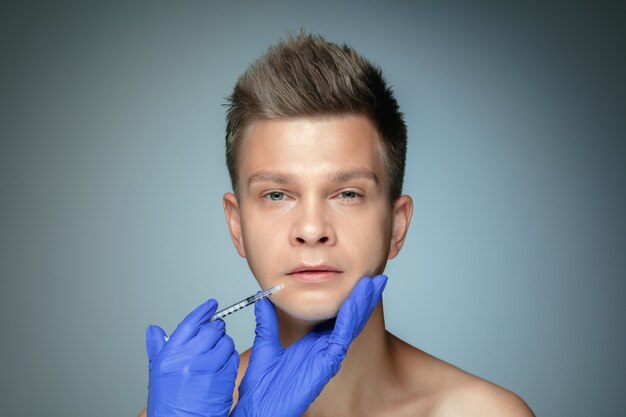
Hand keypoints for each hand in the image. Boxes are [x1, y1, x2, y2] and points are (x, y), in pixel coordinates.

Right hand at [145, 299, 238, 416]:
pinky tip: (222, 366)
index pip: (190, 324)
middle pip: (211, 330)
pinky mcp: (223, 380)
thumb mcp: (158, 374)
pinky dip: (230, 358)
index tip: (211, 305)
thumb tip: (154, 329)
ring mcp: (207, 369)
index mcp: (170, 356)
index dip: (203, 311)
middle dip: (216, 329)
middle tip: (216, 333)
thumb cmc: (168, 403)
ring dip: (224, 344)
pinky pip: (232, 358)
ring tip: (216, 355)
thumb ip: (158, 348)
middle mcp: (188, 360)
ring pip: (226, 343)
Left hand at [231, 275, 387, 416]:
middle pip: (351, 319)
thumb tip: (263, 298)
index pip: (337, 316)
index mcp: (314, 343)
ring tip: (371, 284)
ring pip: (351, 325)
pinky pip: (341, 338)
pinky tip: (353, 303)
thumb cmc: (263, 386)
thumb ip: (267, 322)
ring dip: (362, 303)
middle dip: (364, 298)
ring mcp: (329, 356)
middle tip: (375, 278)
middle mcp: (326, 349)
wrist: (257, 407)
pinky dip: (348, 319)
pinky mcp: (328, 363)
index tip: (357, 279)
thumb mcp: (265, 344)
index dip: (348, 298)